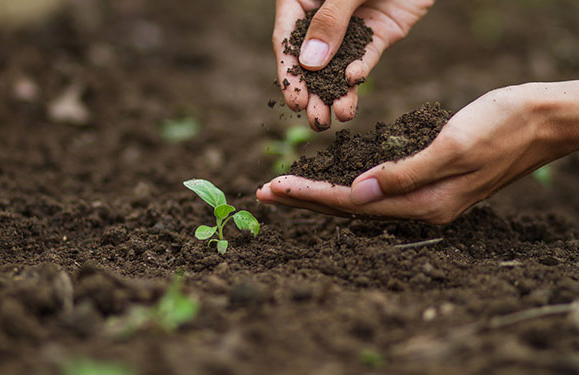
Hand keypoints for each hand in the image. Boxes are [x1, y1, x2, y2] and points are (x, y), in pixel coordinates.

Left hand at [257, 82, 578, 222]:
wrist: (542, 121)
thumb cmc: (502, 126)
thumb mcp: (455, 146)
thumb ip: (406, 173)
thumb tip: (358, 193)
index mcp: (422, 202)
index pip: (350, 203)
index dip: (309, 196)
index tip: (274, 187)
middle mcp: (419, 207)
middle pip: (347, 208)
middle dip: (303, 200)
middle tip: (263, 194)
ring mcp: (424, 199)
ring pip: (357, 202)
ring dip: (319, 195)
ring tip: (285, 190)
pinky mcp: (427, 184)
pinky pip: (375, 192)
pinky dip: (345, 188)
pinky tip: (331, 184)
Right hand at [273, 0, 433, 129]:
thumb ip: (331, 20)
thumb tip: (308, 65)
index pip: (287, 39)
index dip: (290, 72)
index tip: (294, 101)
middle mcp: (323, 16)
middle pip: (311, 61)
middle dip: (312, 93)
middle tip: (315, 121)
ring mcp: (350, 26)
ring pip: (337, 65)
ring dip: (335, 93)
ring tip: (332, 119)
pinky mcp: (378, 33)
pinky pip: (365, 56)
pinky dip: (359, 71)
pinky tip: (354, 84)